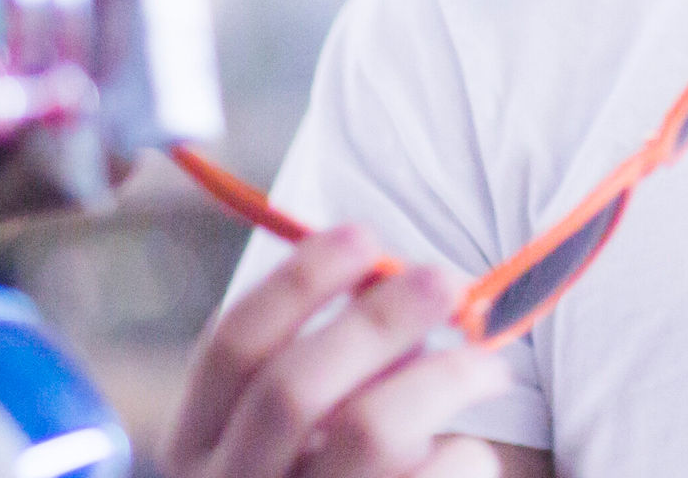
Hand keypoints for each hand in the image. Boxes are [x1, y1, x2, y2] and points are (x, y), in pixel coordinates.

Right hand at [167, 225, 510, 477]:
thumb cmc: (331, 477)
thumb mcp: (296, 434)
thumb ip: (327, 369)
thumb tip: (396, 285)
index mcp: (197, 451)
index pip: (230, 349)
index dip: (297, 281)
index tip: (362, 235)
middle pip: (296, 388)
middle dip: (378, 318)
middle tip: (447, 280)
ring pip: (370, 430)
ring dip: (442, 376)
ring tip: (489, 365)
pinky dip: (465, 456)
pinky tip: (472, 454)